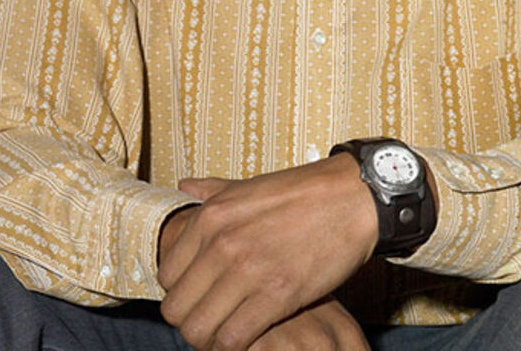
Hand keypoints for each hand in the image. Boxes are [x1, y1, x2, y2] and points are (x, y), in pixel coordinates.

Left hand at [157, 157, 378, 350]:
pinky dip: (235, 346)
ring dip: (211, 339)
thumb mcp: (250, 185)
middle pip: (177, 309)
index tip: (202, 297)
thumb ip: (213, 191)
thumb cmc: (304, 192)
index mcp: (211, 217)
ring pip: (199, 330)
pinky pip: (233, 339)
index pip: (167, 276)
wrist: (354, 197)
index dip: (183, 293)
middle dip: (192, 321)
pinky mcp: (277, 295)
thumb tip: (184, 188)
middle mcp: (221, 244)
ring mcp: (248, 270)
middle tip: (215, 320)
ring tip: (230, 332)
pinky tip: (252, 336)